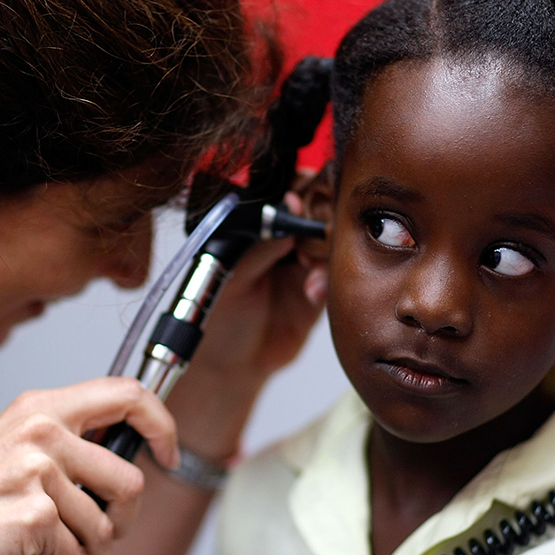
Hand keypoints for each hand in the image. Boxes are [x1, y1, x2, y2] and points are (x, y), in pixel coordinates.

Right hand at [0, 377, 177, 554]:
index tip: (166, 453)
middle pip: (129, 479)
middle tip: (101, 537)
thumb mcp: (11, 446)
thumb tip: (124, 461)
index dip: (160, 425)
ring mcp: (38, 472)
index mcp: (41, 407)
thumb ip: (65, 443)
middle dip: (122, 522)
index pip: (127, 395)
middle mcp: (42, 431)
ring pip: (107, 527)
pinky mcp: (34, 517)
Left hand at [186, 188, 327, 394]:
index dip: (298, 191)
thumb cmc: (220, 316)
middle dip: (316, 221)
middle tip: (306, 238)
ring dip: (321, 253)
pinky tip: (311, 292)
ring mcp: (303, 264)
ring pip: (330, 242)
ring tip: (304, 269)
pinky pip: (334, 275)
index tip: (299, 200)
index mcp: (258, 227)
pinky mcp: (318, 291)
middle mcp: (283, 240)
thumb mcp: (234, 274)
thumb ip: (262, 243)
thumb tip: (289, 208)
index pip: (285, 194)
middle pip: (316, 211)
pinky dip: (325, 280)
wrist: (231, 364)